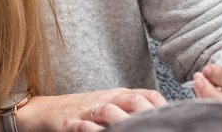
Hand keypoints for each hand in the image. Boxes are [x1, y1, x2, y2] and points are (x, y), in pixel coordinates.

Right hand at [17, 88, 166, 131]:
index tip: (175, 115)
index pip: (146, 94)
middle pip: (132, 100)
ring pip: (108, 111)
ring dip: (122, 120)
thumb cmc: (83, 110)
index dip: (161, 104)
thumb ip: (132, 109)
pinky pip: (82, 126)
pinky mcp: (70, 122)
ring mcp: (88, 110)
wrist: (47, 110)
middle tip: (161, 124)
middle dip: (147, 110)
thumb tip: (160, 117)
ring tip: (136, 130)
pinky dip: (92, 131)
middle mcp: (106, 99)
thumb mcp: (111, 104)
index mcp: (118, 95)